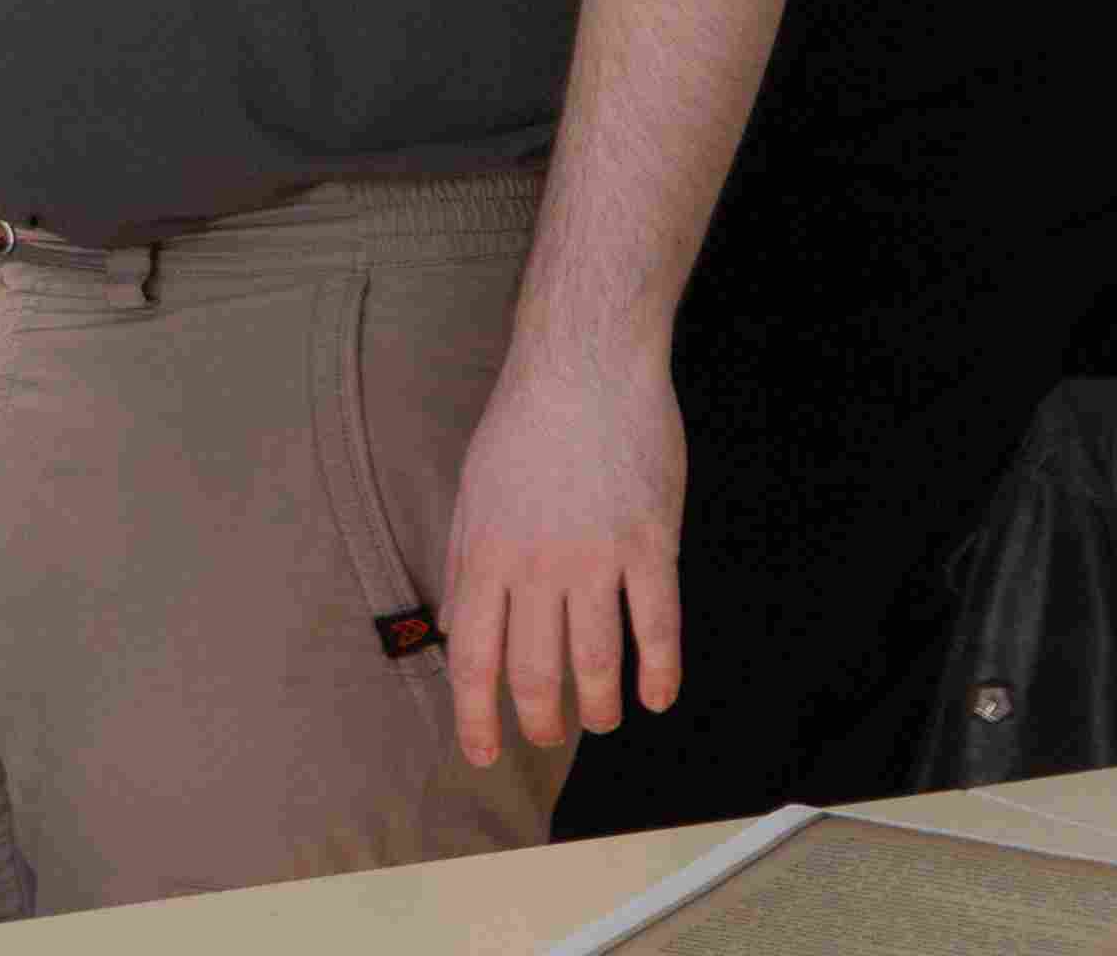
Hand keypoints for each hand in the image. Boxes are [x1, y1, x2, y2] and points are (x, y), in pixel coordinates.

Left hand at [438, 329, 684, 768]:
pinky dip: (659, 673)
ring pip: (597, 663)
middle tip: (547, 736)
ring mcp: (596, 557)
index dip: (475, 715)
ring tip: (601, 721)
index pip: (473, 656)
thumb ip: (469, 560)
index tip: (480, 752)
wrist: (587, 364)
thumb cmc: (526, 422)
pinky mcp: (651, 545)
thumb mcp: (474, 489)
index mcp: (485, 551)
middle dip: (540, 720)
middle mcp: (536, 565)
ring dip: (599, 707)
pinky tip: (657, 697)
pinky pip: (657, 628)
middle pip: (536, 672)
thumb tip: (458, 626)